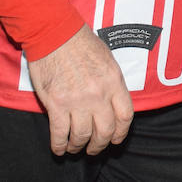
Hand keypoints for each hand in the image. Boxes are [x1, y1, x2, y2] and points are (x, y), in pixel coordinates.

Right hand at [27, 25, 132, 155]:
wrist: (55, 34)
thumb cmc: (81, 42)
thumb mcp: (108, 58)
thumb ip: (112, 82)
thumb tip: (113, 101)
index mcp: (114, 81)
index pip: (125, 115)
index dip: (121, 132)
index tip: (116, 139)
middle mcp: (99, 93)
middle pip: (105, 130)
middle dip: (100, 144)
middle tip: (95, 148)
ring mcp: (77, 100)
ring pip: (83, 136)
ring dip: (79, 146)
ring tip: (76, 148)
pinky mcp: (56, 104)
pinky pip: (60, 133)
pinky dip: (60, 145)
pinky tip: (59, 148)